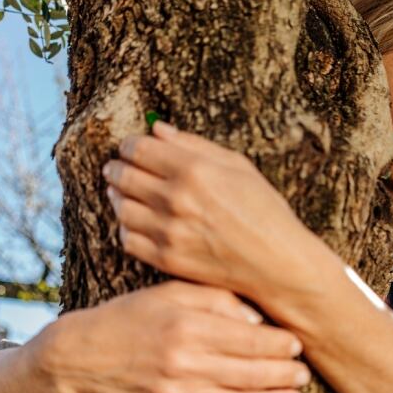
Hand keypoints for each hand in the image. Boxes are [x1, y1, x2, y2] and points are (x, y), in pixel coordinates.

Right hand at [45, 281, 310, 392]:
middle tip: (304, 374)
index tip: (297, 344)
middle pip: (249, 373)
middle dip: (284, 375)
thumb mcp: (175, 291)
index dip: (279, 345)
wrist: (86, 352)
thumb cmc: (136, 314)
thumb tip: (258, 319)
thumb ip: (218, 299)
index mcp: (189, 325)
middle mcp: (184, 362)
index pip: (249, 339)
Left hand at [101, 121, 324, 301]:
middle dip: (116, 168)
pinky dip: (126, 228)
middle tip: (116, 168)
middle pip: (123, 176)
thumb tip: (157, 129)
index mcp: (194, 170)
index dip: (128, 145)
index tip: (130, 147)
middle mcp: (176, 199)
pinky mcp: (166, 259)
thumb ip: (194, 145)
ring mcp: (169, 232)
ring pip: (121, 208)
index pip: (139, 149)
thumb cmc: (264, 210)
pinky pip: (128, 240)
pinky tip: (136, 222)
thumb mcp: (238, 166)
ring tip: (123, 193)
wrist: (277, 263)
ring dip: (117, 196)